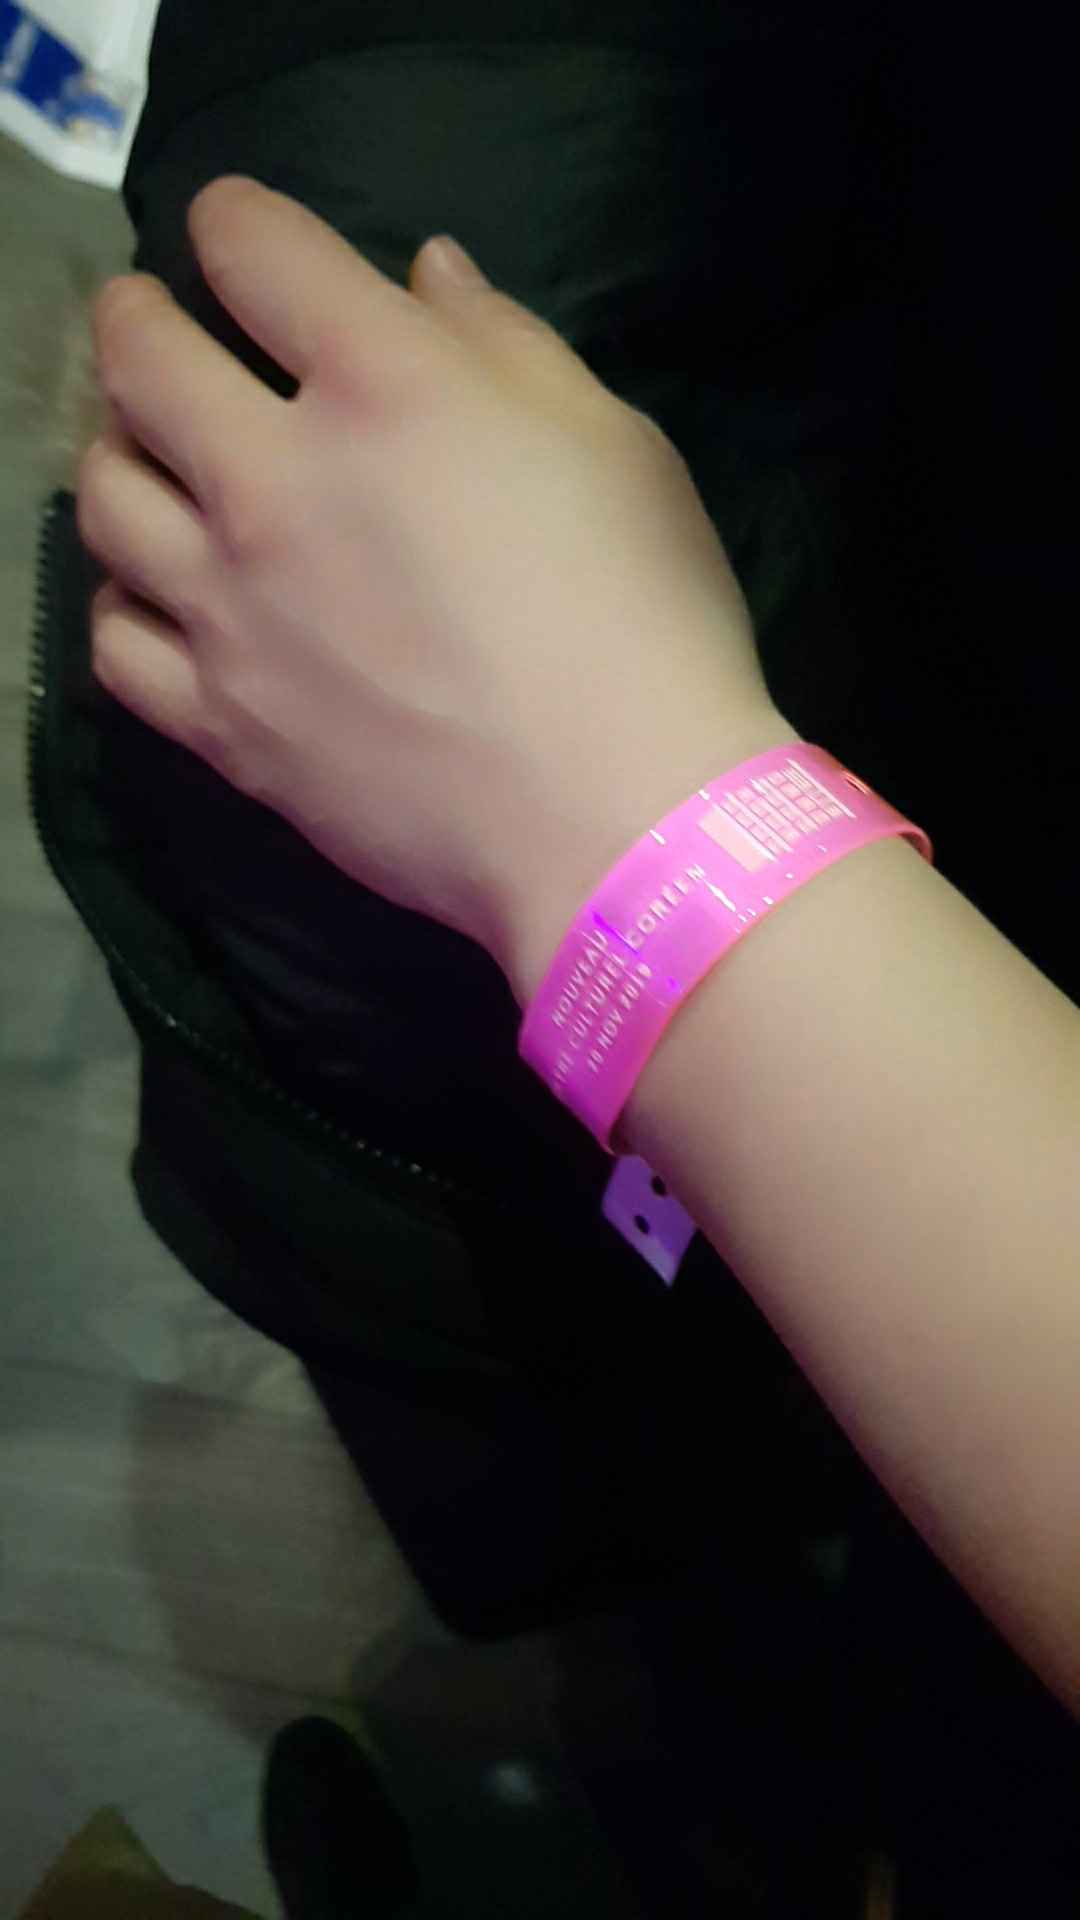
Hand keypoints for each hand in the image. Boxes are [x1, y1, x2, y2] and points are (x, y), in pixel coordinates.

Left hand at [77, 177, 793, 1006]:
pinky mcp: (221, 723)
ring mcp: (229, 609)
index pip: (253, 249)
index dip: (236, 223)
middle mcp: (273, 480)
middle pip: (136, 358)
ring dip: (115, 453)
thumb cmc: (647, 622)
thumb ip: (509, 345)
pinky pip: (117, 647)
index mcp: (383, 386)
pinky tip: (160, 598)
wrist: (617, 824)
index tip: (240, 238)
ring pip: (103, 498)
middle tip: (158, 330)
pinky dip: (123, 605)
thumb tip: (425, 273)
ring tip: (150, 460)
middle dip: (137, 319)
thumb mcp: (618, 447)